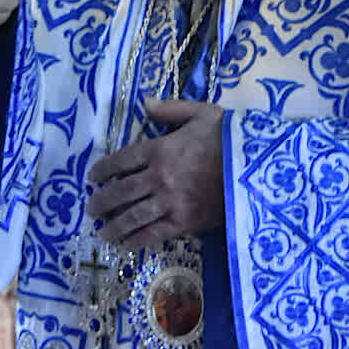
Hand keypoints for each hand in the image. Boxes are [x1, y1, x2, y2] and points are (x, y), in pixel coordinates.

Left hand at [87, 98, 226, 251]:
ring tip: (101, 232)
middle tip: (91, 208)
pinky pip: (153, 234)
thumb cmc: (231, 138)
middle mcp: (160, 177)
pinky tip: (124, 246)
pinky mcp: (185, 223)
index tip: (91, 177)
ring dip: (113, 226)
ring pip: (133, 217)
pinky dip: (136, 241)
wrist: (258, 168)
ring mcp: (171, 202)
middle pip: (121, 191)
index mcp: (161, 149)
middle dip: (102, 202)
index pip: (121, 161)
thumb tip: (145, 103)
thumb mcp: (202, 113)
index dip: (102, 170)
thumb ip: (170, 110)